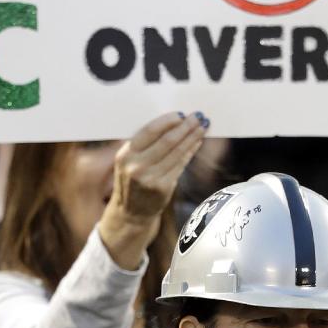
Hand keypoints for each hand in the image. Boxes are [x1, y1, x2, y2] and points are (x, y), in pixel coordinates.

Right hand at [98, 111, 207, 268]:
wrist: (131, 213)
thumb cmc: (133, 181)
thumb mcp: (129, 161)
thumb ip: (145, 144)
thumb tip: (173, 121)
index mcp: (125, 154)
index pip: (149, 131)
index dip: (167, 121)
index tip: (180, 114)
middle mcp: (136, 166)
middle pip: (167, 140)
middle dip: (185, 127)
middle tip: (198, 117)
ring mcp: (150, 179)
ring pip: (177, 152)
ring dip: (192, 137)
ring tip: (203, 127)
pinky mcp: (163, 188)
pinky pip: (181, 164)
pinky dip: (191, 151)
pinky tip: (197, 142)